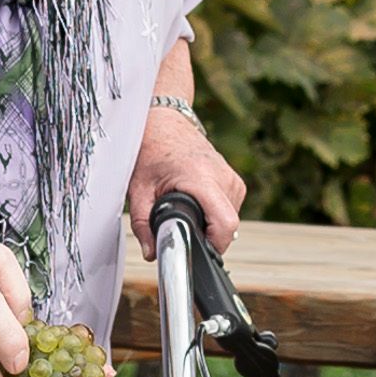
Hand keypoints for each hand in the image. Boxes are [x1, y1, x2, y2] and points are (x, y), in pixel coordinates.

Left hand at [126, 100, 243, 251]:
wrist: (166, 123)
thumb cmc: (152, 151)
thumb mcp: (139, 190)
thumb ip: (143, 224)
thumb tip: (151, 253)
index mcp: (202, 178)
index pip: (225, 224)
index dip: (211, 245)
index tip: (193, 247)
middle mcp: (224, 178)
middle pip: (228, 227)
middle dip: (206, 236)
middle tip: (181, 225)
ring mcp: (233, 179)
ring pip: (230, 220)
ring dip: (210, 225)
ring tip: (187, 209)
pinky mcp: (236, 182)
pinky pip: (230, 210)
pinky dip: (214, 214)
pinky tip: (196, 202)